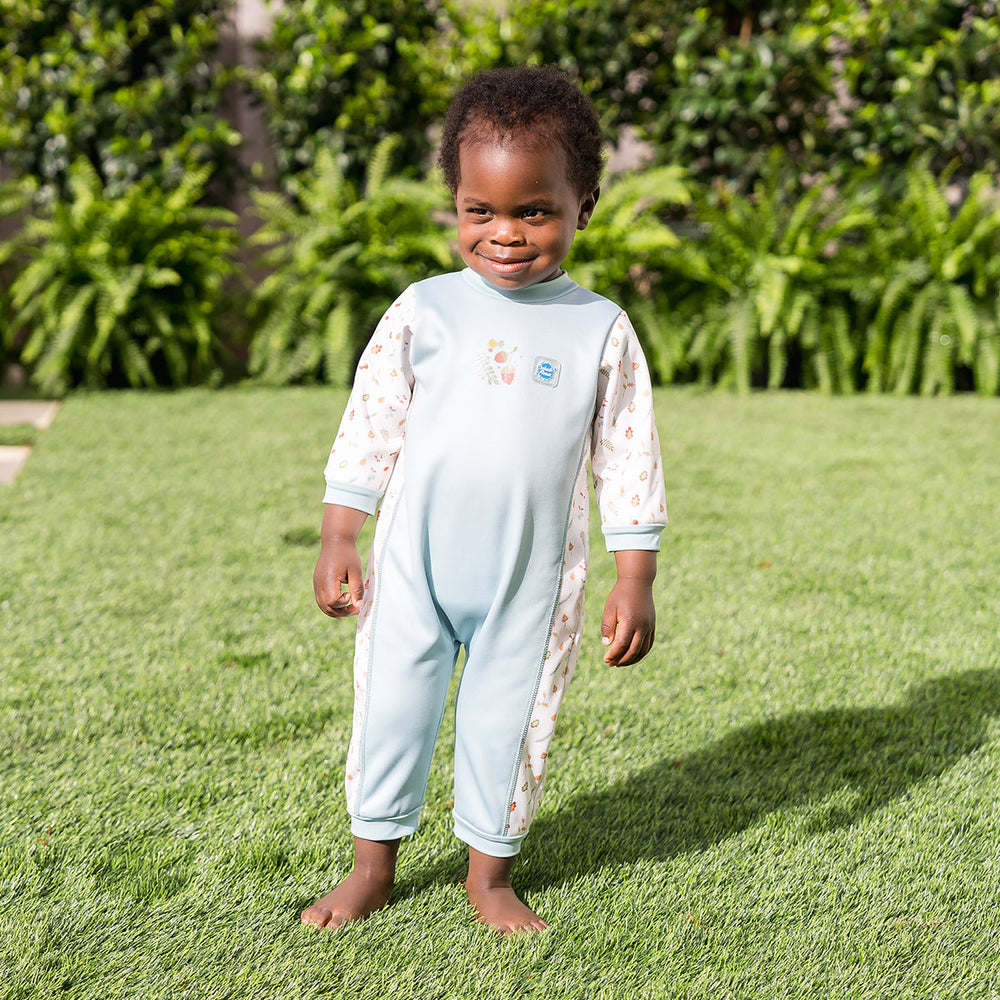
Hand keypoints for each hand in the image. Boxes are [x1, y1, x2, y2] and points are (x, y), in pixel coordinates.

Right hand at [313, 505, 369, 618]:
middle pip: (327, 607)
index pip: (332, 602)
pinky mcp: (317, 582)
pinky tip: (341, 608)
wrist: (335, 540)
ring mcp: (316, 584)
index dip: (343, 603)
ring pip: (322, 606)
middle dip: (342, 612)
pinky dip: (330, 606)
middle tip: (356, 609)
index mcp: (327, 580)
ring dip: (336, 611)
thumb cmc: (347, 554)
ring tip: (350, 610)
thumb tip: (359, 606)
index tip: (352, 594)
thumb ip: (357, 589)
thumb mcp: (356, 571)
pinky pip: (321, 600)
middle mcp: (318, 583)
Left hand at [600, 550, 656, 665]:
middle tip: (611, 664)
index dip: (614, 654)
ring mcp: (650, 627)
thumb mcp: (609, 608)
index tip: (605, 659)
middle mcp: (643, 626)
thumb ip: (607, 627)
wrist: (638, 582)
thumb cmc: (620, 594)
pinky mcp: (653, 626)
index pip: (622, 644)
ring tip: (620, 663)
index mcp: (631, 621)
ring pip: (643, 650)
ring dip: (632, 659)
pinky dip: (641, 653)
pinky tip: (631, 656)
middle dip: (621, 660)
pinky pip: (648, 644)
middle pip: (633, 650)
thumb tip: (607, 645)